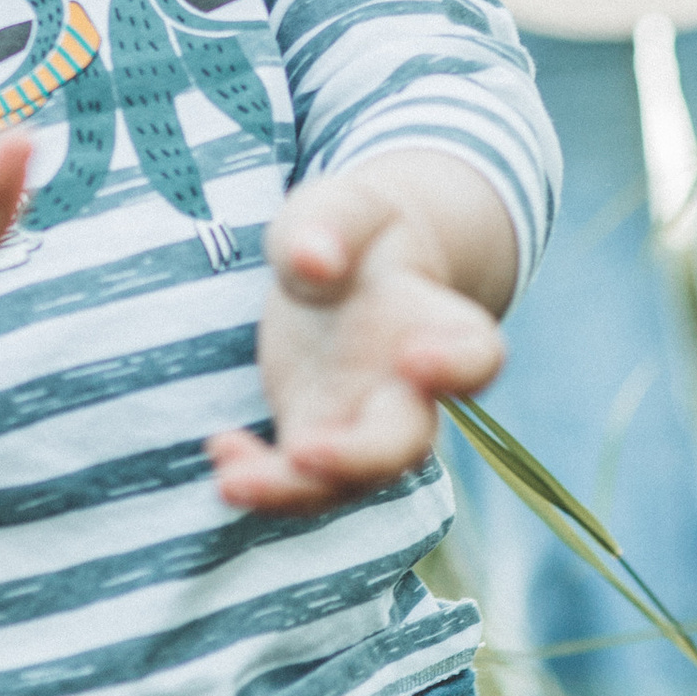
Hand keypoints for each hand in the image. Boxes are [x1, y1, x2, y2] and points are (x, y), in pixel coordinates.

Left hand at [210, 166, 507, 513]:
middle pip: (406, 443)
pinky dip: (258, 478)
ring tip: (233, 482)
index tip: (415, 358)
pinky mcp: (313, 438)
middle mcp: (409, 391)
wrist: (336, 263)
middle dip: (361, 457)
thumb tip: (316, 259)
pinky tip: (221, 448)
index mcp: (436, 325)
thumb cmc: (351, 231)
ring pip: (345, 481)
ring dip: (291, 489)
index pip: (475, 356)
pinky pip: (294, 480)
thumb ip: (332, 223)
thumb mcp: (342, 206)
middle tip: (307, 451)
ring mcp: (360, 423)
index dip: (456, 366)